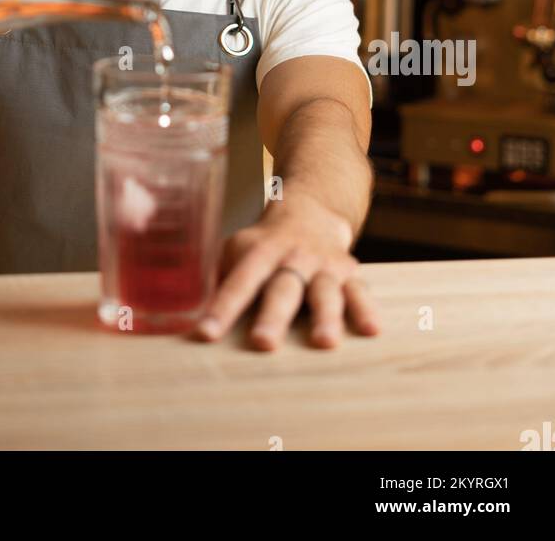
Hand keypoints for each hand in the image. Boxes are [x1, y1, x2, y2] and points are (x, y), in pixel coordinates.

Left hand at [195, 188, 380, 349]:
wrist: (310, 210)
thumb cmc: (263, 244)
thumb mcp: (238, 250)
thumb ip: (220, 279)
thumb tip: (183, 314)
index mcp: (259, 252)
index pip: (237, 282)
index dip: (221, 307)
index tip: (205, 334)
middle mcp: (292, 257)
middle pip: (282, 288)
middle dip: (273, 316)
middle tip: (263, 343)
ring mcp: (323, 265)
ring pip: (323, 292)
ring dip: (324, 316)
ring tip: (324, 342)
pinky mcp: (349, 274)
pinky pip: (359, 292)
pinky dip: (365, 310)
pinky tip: (371, 330)